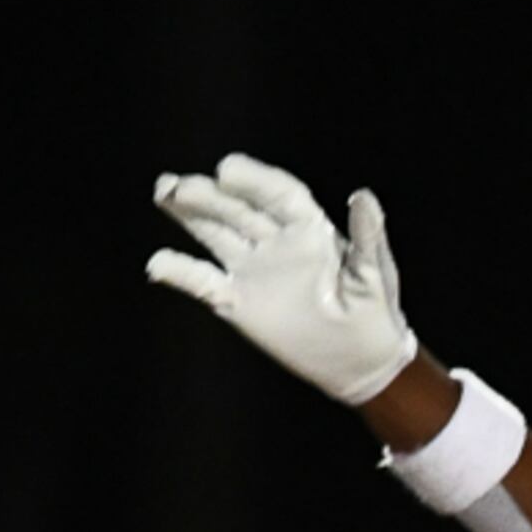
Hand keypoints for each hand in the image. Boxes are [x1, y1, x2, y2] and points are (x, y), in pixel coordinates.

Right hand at [146, 153, 416, 404]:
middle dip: (208, 196)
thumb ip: (367, 237)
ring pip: (215, 234)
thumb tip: (364, 196)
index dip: (253, 181)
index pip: (277, 195)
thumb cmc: (374, 313)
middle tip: (178, 187)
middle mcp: (275, 241)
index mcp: (310, 229)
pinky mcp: (238, 301)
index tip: (226, 170)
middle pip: (237, 210)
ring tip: (163, 193)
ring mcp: (254, 269)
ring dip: (188, 216)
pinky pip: (204, 282)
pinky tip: (156, 265)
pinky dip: (181, 273)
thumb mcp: (374, 275)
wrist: (361, 361)